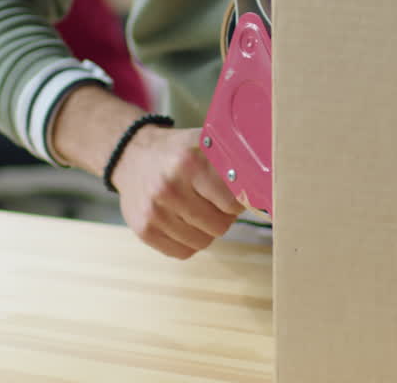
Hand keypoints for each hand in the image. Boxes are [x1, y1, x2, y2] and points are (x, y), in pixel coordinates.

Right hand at [112, 126, 242, 259]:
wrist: (132, 156)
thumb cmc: (177, 152)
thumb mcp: (204, 144)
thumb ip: (231, 162)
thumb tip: (264, 188)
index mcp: (190, 162)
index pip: (232, 202)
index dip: (240, 203)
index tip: (238, 198)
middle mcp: (170, 187)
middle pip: (219, 225)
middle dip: (224, 217)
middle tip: (218, 205)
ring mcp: (154, 211)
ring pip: (203, 242)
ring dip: (206, 230)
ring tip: (199, 211)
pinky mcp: (144, 230)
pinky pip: (183, 252)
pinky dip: (189, 242)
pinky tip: (184, 222)